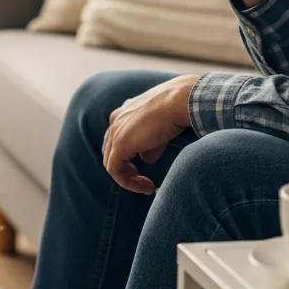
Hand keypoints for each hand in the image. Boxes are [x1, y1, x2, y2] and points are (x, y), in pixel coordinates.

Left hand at [102, 76, 196, 193]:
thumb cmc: (175, 110)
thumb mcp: (159, 128)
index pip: (117, 139)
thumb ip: (149, 145)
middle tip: (145, 181)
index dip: (128, 158)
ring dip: (128, 178)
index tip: (147, 169)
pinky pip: (114, 170)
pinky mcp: (120, 144)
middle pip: (111, 152)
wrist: (178, 101)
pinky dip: (128, 182)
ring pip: (111, 163)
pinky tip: (147, 187)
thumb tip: (146, 160)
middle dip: (127, 169)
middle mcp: (115, 120)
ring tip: (147, 186)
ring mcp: (115, 132)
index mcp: (123, 112)